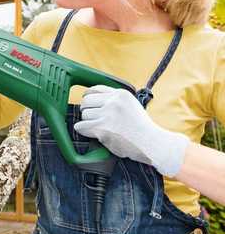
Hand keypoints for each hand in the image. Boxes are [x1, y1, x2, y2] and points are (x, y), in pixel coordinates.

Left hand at [74, 85, 189, 176]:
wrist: (153, 143)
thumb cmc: (143, 130)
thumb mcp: (132, 106)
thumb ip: (115, 102)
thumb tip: (94, 102)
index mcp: (121, 94)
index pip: (94, 89)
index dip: (88, 98)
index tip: (89, 105)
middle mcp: (113, 101)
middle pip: (86, 102)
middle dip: (87, 111)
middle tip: (93, 120)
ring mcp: (108, 114)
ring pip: (84, 115)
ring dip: (88, 123)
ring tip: (99, 129)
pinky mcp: (103, 128)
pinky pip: (81, 127)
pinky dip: (83, 131)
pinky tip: (92, 134)